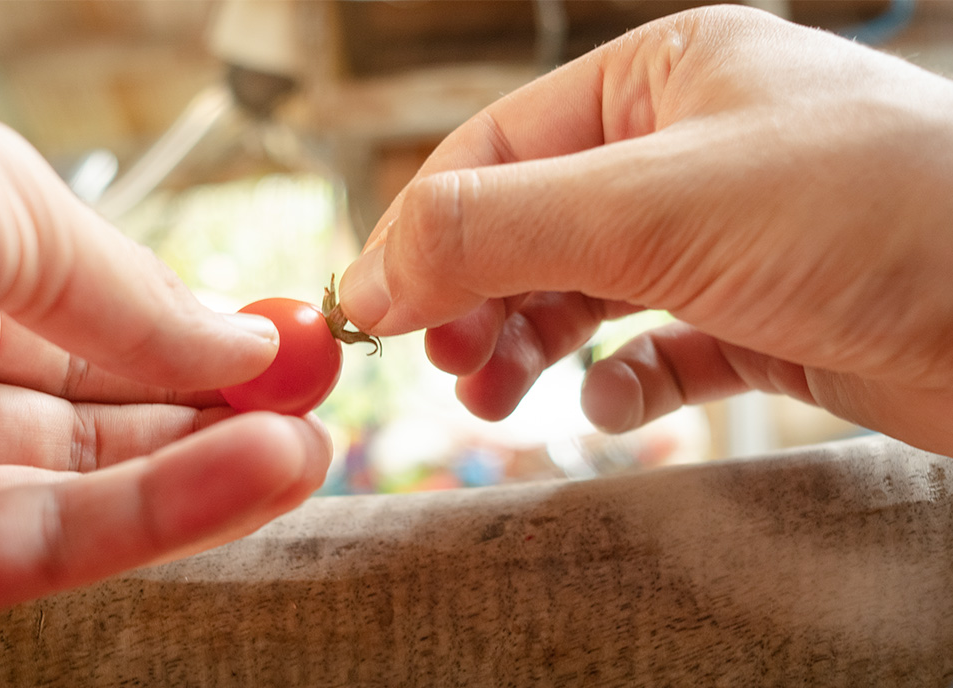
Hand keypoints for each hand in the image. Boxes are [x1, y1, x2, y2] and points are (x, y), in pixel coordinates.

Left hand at [0, 4, 328, 643]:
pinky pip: (43, 547)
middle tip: (319, 398)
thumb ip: (125, 293)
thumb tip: (233, 337)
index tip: (288, 339)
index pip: (89, 323)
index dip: (193, 333)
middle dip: (213, 407)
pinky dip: (161, 517)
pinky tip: (256, 471)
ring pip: (80, 491)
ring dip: (208, 468)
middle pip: (95, 415)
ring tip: (310, 442)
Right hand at [338, 5, 952, 455]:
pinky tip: (616, 404)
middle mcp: (687, 149)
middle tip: (449, 367)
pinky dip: (622, 381)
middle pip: (531, 224)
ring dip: (532, 345)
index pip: (497, 150)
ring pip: (584, 291)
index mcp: (659, 77)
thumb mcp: (653, 204)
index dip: (424, 231)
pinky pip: (658, 349)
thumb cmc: (872, 215)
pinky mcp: (764, 317)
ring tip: (500, 399)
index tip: (374, 315)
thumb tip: (369, 273)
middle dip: (478, 298)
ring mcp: (726, 236)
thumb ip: (494, 228)